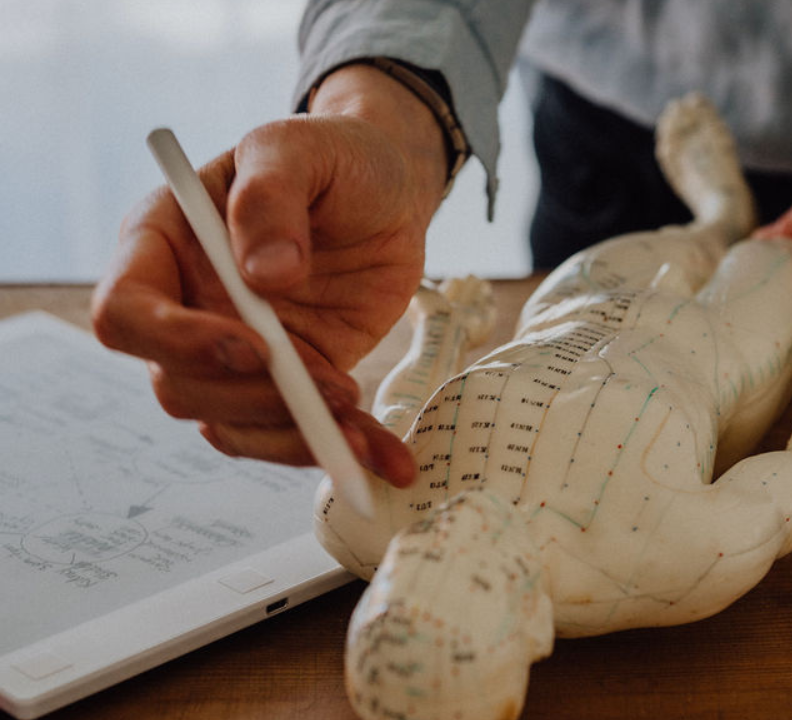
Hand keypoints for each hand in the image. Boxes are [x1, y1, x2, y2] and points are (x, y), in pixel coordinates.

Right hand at [92, 64, 452, 485]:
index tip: (252, 347)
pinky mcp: (292, 379)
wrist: (386, 188)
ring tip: (360, 427)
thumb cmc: (330, 158)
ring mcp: (238, 352)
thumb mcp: (300, 148)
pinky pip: (295, 430)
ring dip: (294, 435)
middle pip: (180, 386)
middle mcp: (188, 309)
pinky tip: (387, 458)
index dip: (177, 343)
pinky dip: (341, 448)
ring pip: (233, 425)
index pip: (125, 313)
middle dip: (254, 398)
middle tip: (333, 386)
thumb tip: (265, 274)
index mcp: (163, 245)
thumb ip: (272, 197)